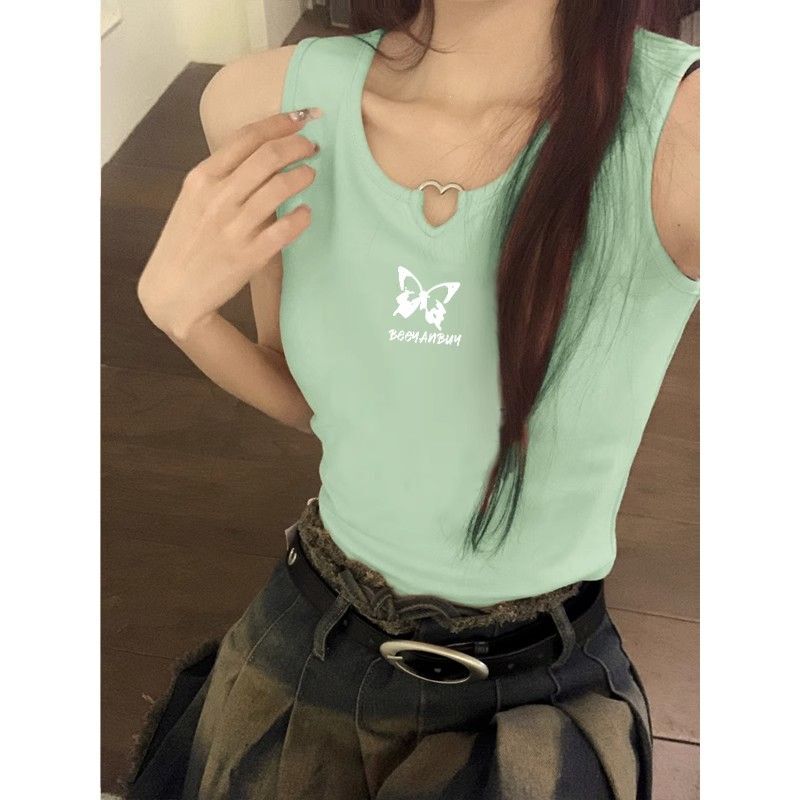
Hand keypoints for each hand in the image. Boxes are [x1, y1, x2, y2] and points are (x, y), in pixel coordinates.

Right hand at [137, 108, 320, 339]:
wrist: (171, 292)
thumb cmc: (186, 243)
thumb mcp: (193, 201)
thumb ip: (222, 177)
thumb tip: (258, 154)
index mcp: (202, 178)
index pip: (247, 137)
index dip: (280, 122)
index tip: (302, 117)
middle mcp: (217, 198)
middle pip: (268, 156)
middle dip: (298, 145)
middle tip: (313, 146)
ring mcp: (234, 227)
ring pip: (280, 187)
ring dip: (303, 175)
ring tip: (311, 174)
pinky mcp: (249, 255)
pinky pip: (286, 228)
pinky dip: (302, 216)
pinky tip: (307, 212)